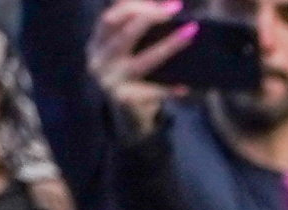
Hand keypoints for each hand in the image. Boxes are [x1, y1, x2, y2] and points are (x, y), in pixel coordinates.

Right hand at [93, 0, 186, 132]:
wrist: (125, 121)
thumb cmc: (131, 80)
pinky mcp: (124, 101)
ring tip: (190, 34)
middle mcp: (99, 60)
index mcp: (97, 44)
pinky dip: (169, 89)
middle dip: (150, 16)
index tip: (164, 2)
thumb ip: (132, 30)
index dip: (135, 5)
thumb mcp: (126, 53)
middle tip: (176, 8)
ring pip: (143, 60)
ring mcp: (109, 81)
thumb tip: (158, 5)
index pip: (111, 17)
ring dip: (169, 45)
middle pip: (124, 32)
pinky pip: (152, 92)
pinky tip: (184, 87)